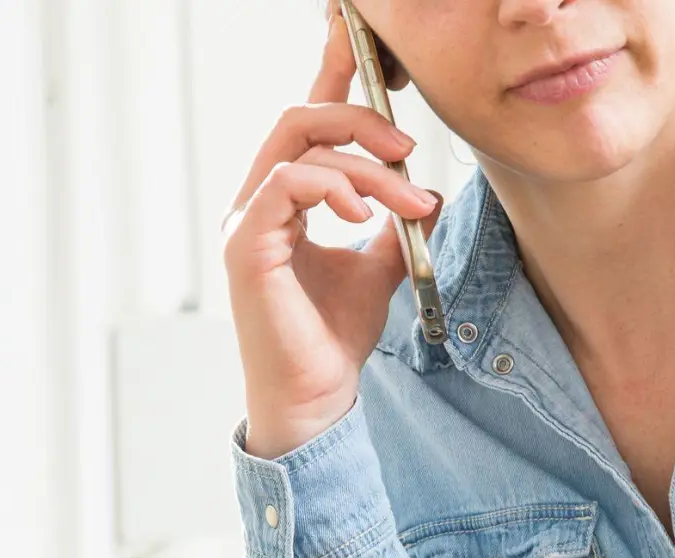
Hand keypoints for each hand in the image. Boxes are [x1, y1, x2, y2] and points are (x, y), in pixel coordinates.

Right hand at [223, 9, 439, 459]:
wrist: (317, 397)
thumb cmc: (334, 337)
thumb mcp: (378, 267)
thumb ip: (393, 224)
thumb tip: (427, 193)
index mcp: (283, 199)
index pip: (306, 124)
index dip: (332, 75)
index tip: (359, 42)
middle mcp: (258, 201)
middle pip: (301, 119)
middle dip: (362, 120)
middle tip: (409, 152)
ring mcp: (247, 221)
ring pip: (302, 151)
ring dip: (367, 169)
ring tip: (408, 203)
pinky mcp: (247, 245)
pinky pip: (286, 185)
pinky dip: (334, 189)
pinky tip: (364, 216)